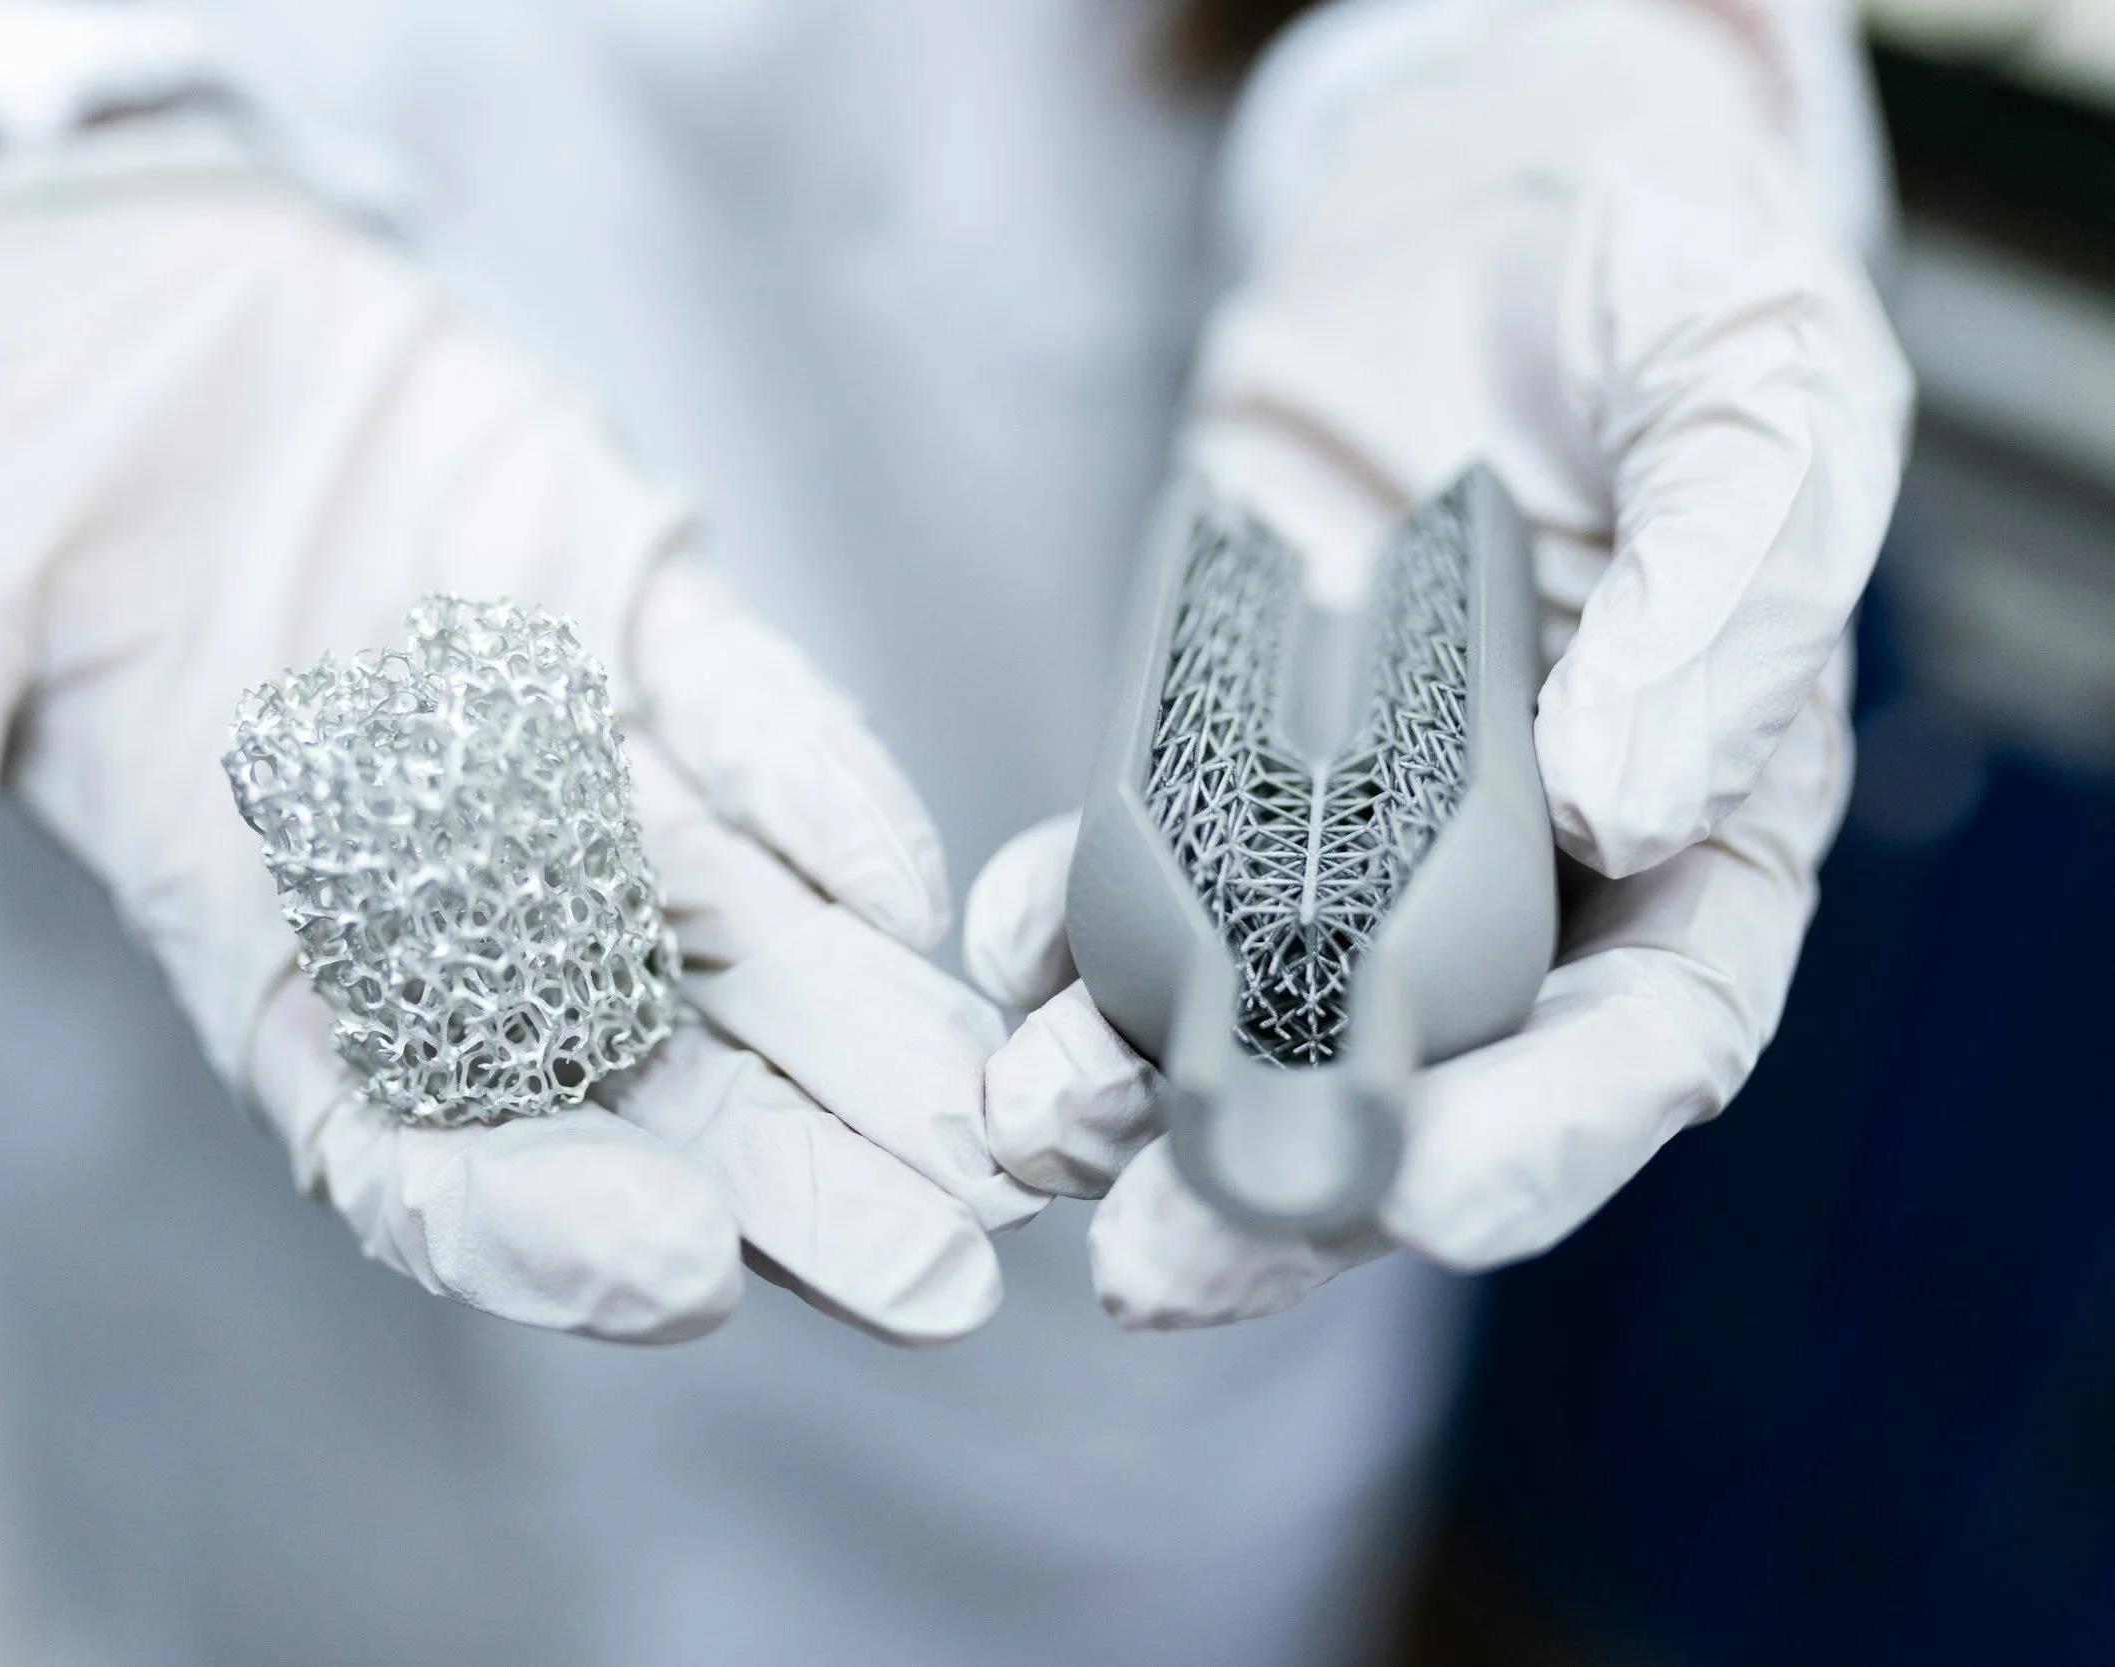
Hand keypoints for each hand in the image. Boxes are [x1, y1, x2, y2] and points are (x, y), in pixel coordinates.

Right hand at [0, 157, 1037, 1345]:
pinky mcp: (634, 615)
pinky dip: (829, 797)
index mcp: (278, 939)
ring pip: (735, 931)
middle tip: (942, 1279)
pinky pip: (750, 724)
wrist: (110, 276)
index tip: (673, 1268)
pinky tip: (920, 887)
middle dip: (788, 1184)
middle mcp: (449, 882)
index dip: (536, 1222)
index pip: (420, 1137)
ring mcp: (561, 750)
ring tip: (1000, 1135)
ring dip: (865, 1033)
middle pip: (634, 1078)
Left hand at [964, 0, 1907, 1327]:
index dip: (1547, 1138)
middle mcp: (1527, 868)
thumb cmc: (1654, 277)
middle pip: (1424, 1087)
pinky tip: (998, 962)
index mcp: (1703, 826)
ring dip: (1139, 1100)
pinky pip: (1133, 878)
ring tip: (1034, 1131)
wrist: (1467, 190)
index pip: (1648, 1039)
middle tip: (1155, 1264)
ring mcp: (1353, 825)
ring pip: (1255, 1018)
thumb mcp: (1753, 391)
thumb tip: (1623, 802)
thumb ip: (1727, 590)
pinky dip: (1061, 936)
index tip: (1431, 1196)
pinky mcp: (1214, 751)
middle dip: (1292, 1192)